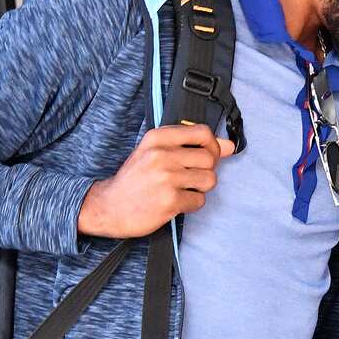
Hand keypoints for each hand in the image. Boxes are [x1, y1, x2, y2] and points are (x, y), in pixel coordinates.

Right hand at [78, 123, 233, 237]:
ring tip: (183, 189)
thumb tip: (229, 146)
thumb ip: (190, 146)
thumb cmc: (134, 179)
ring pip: (209, 180)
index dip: (212, 145)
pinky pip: (199, 200)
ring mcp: (166, 178)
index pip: (202, 132)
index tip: (207, 155)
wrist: (108, 206)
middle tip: (190, 177)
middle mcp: (162, 155)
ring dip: (200, 188)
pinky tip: (176, 201)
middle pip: (210, 158)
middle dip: (206, 170)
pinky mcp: (170, 201)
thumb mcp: (155, 153)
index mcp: (157, 138)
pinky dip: (191, 203)